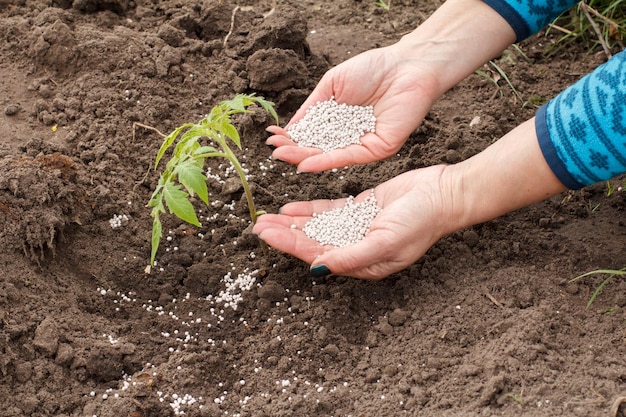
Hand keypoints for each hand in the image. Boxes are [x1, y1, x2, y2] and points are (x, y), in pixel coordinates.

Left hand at [253, 165, 454, 278]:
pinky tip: (290, 208)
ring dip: (293, 222)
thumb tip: (318, 267)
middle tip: (257, 224)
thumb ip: (351, 256)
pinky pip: (329, 212)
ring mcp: (357, 228)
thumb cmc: (420, 222)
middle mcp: (356, 248)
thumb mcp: (385, 242)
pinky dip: (310, 211)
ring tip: (267, 216)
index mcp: (361, 263)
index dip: (289, 245)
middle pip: (312, 242)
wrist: (442, 194)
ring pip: (317, 227)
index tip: (265, 234)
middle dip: (284, 234)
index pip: (316, 254)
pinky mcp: (360, 209)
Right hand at [266, 44, 439, 171]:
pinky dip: (326, 161)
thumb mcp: (331, 86)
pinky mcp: (377, 149)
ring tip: (284, 156)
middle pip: (317, 148)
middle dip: (294, 150)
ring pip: (329, 156)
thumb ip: (312, 108)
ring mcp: (362, 144)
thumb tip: (289, 128)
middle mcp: (348, 136)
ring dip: (305, 158)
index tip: (271, 138)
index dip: (291, 137)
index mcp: (337, 121)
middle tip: (274, 152)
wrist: (407, 66)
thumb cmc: (372, 69)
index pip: (310, 134)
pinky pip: (348, 157)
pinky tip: (307, 162)